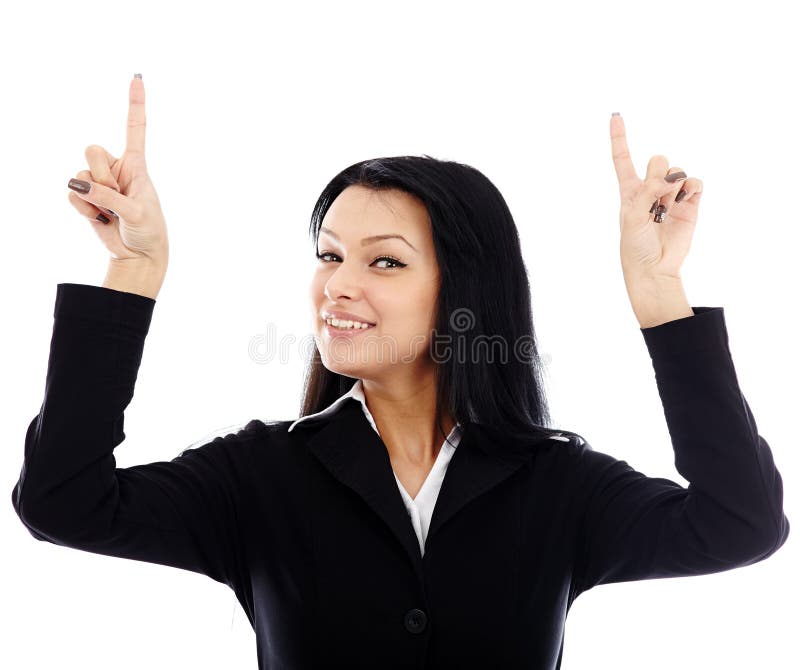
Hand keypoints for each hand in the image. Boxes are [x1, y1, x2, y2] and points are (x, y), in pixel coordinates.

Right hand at [67, 75, 168, 266]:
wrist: (139, 256)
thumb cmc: (148, 231)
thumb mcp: (137, 213)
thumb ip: (110, 197)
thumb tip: (79, 185)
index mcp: (137, 165)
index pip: (135, 128)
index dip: (135, 103)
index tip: (137, 77)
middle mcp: (117, 169)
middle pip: (92, 149)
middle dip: (101, 174)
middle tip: (117, 197)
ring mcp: (100, 184)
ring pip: (80, 173)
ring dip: (95, 196)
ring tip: (112, 213)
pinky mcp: (87, 199)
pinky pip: (72, 194)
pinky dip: (83, 209)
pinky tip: (99, 220)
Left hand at [609, 113, 702, 280]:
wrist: (655, 268)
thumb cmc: (635, 246)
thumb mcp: (631, 218)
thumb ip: (646, 193)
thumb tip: (669, 180)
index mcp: (629, 191)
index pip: (623, 158)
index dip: (620, 137)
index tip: (615, 115)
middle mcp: (650, 189)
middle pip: (659, 160)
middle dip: (659, 174)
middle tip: (656, 197)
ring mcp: (671, 196)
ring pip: (678, 170)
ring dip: (673, 186)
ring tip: (667, 208)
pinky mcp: (690, 204)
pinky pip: (695, 183)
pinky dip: (691, 188)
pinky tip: (684, 202)